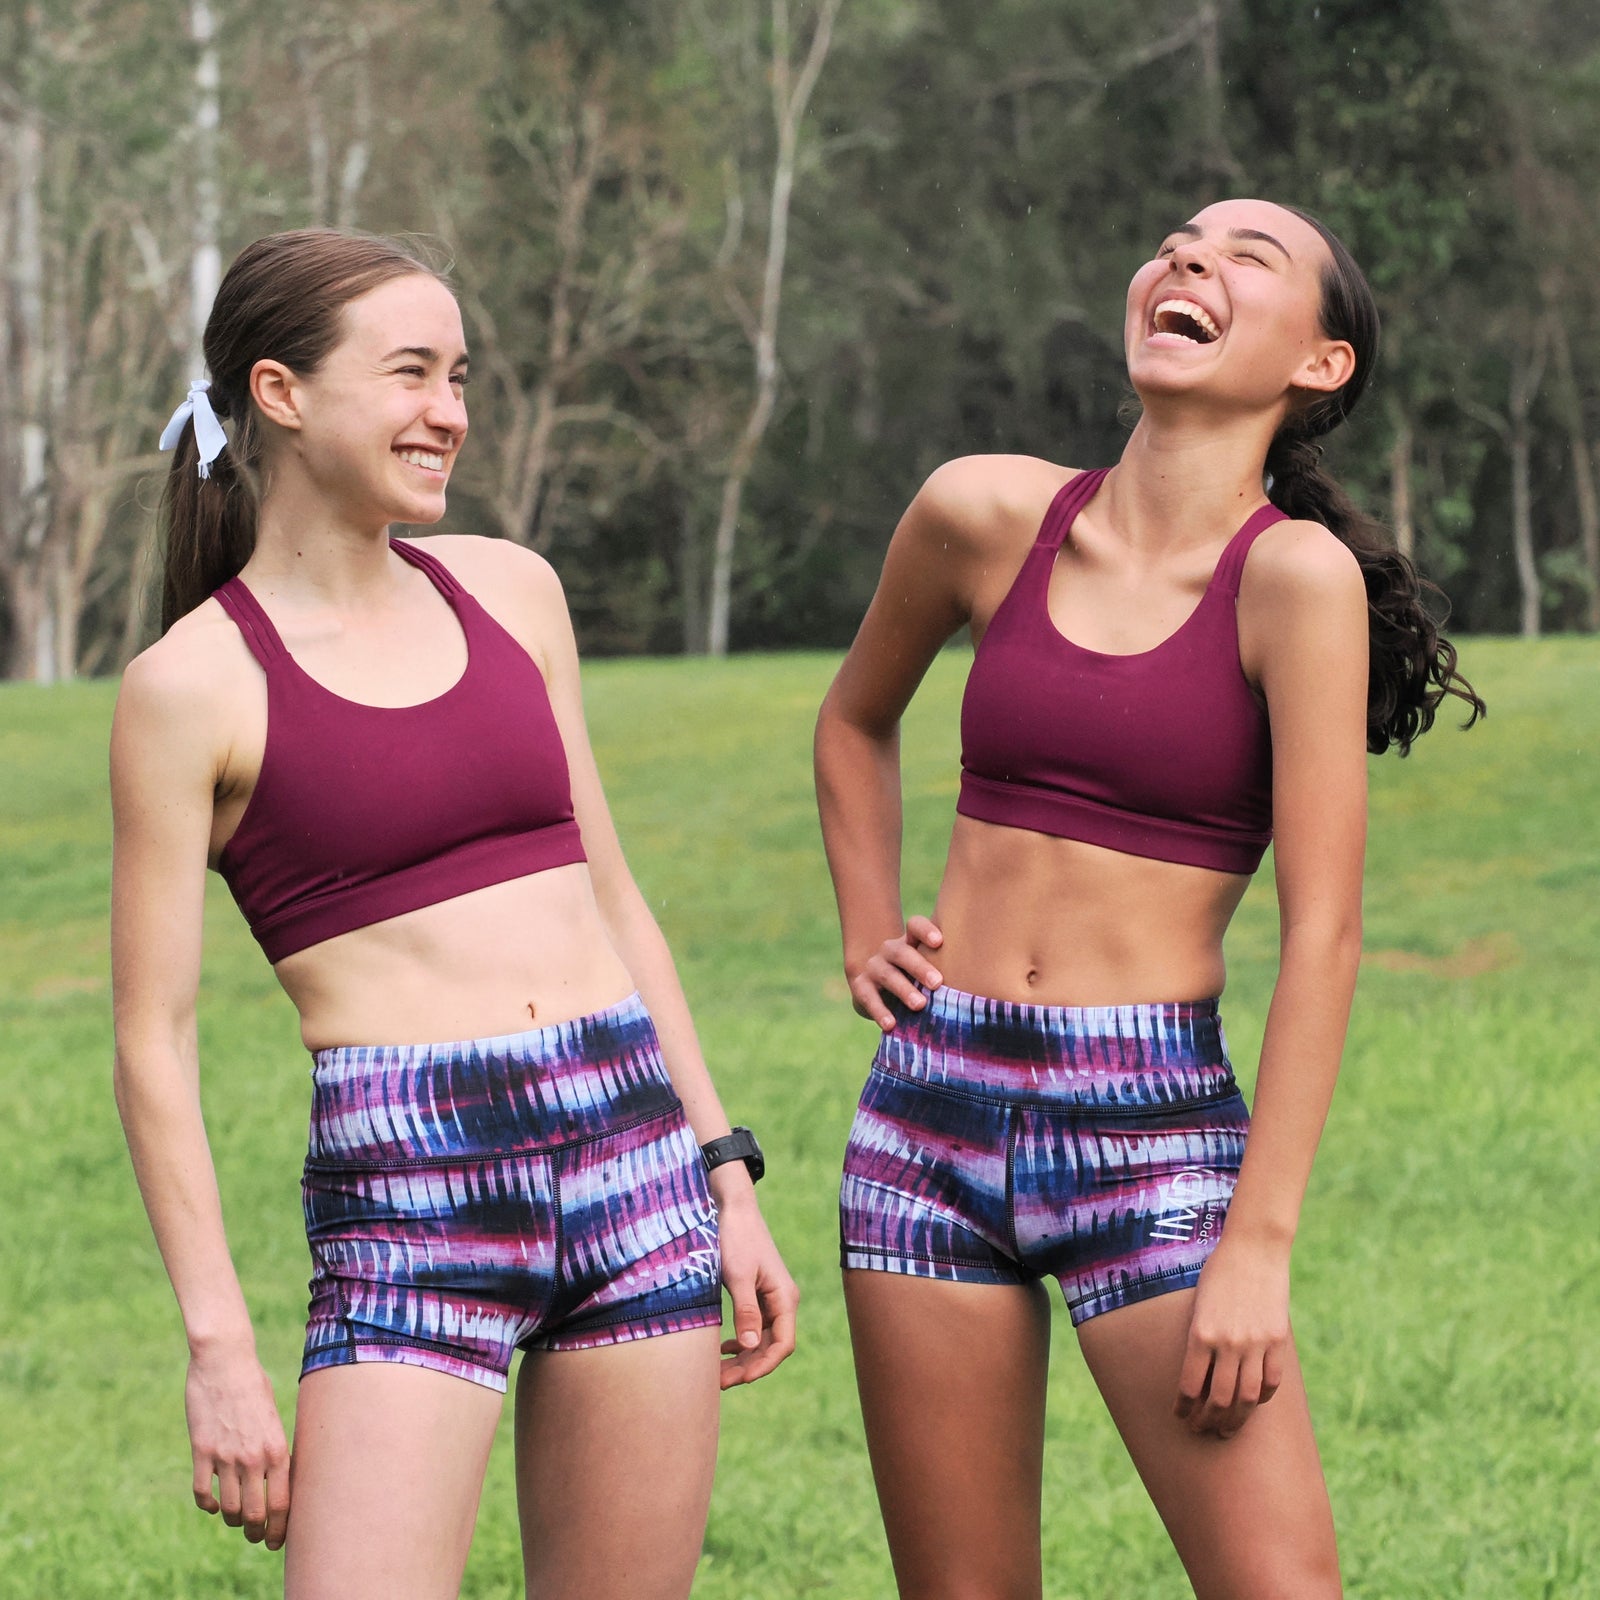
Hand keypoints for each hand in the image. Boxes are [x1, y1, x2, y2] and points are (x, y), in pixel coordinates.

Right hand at [184, 1340, 290, 1548]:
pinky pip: (202, 1493)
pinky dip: (208, 1505)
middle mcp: (252, 1457)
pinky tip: (213, 1505)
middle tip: (255, 1537)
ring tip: (236, 1519)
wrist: (225, 1360)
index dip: (279, 1528)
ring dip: (233, 1520)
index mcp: (277, 1448)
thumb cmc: (254, 1385)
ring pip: (229, 1508)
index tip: (276, 1540)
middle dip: (256, 1532)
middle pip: (255, 1513)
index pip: (281, 1504)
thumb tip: (276, 1478)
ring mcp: (225, 1456)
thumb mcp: (273, 1416)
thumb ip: (273, 1449)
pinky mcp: (201, 1451)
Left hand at [712, 1177, 798, 1387]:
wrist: (734, 1208)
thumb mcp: (738, 1275)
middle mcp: (782, 1301)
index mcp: (784, 1298)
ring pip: (760, 1339)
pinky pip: (753, 1327)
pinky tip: (723, 1349)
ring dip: (742, 1357)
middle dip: (748, 1367)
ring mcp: (770, 1299)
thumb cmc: (737, 1238)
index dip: (763, 1366)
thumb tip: (748, 1346)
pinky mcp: (757, 1294)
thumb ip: (745, 1310)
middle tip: (719, 1382)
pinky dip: (740, 1342)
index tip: (739, 1379)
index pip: (782, 1344)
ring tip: (717, 1373)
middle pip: (770, 1346)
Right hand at [846, 914, 944, 1029]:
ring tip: (919, 1005)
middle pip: (901, 952)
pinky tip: (891, 1024)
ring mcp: (874, 967)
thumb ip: (952, 968)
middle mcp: (890, 950)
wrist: (874, 980)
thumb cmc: (915, 976)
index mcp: (908, 941)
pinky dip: (879, 1010)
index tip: (940, 941)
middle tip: (937, 983)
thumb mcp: (930, 966)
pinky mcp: (861, 986)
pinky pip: (867, 997)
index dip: (925, 930)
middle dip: (919, 966)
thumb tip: (1000, 981)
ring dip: (903, 989)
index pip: (914, 925)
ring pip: (887, 974)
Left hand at [1174, 1234, 1291, 1439]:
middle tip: (1202, 1431)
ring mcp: (1255, 1344)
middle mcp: (1227, 1343)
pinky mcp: (1276, 1341)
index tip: (1180, 1416)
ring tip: (1226, 1430)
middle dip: (1208, 1422)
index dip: (1183, 1407)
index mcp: (1200, 1333)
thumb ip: (1199, 1338)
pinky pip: (1271, 1381)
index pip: (1189, 1385)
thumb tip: (1197, 1375)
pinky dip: (1262, 1398)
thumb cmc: (1218, 1272)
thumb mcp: (1198, 1303)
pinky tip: (1253, 1404)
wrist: (1253, 1249)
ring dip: (1235, 1419)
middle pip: (1218, 1399)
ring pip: (1246, 1397)